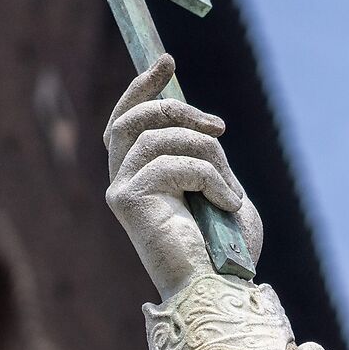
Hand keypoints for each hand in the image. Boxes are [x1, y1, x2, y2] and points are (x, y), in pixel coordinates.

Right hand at [103, 56, 264, 298]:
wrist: (220, 290)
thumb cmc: (226, 252)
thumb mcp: (221, 189)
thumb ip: (205, 157)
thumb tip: (202, 124)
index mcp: (141, 179)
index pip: (128, 120)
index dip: (142, 87)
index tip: (166, 59)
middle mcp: (121, 182)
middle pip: (133, 118)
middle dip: (174, 108)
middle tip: (218, 125)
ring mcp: (120, 191)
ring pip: (158, 138)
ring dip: (204, 154)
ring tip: (229, 189)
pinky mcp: (125, 200)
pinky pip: (169, 163)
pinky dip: (207, 177)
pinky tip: (226, 203)